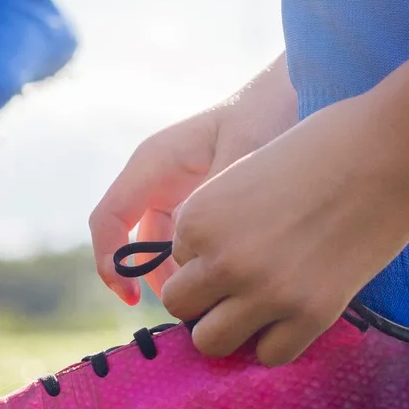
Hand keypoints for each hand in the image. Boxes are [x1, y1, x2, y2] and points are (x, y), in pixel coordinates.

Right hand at [88, 57, 297, 302]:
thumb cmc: (268, 114)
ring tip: (213, 303)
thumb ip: (216, 198)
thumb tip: (190, 250)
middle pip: (133, 242)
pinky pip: (187, 245)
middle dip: (152, 280)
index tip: (129, 296)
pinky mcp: (202, 206)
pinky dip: (199, 268)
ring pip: (160, 250)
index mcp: (154, 161)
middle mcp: (158, 178)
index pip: (109, 218)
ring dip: (179, 278)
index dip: (108, 261)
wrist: (299, 96)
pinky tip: (227, 286)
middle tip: (189, 312)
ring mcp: (178, 192)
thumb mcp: (244, 153)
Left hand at [159, 95, 408, 365]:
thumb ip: (221, 220)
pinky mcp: (310, 316)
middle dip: (208, 298)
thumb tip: (211, 266)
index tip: (243, 240)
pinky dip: (279, 340)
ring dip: (232, 328)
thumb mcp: (247, 174)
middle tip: (243, 283)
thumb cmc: (324, 148)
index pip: (176, 260)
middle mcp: (222, 260)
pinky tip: (297, 313)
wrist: (391, 153)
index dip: (207, 254)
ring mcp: (265, 293)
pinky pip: (270, 355)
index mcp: (199, 217)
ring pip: (211, 343)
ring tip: (263, 306)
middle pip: (182, 307)